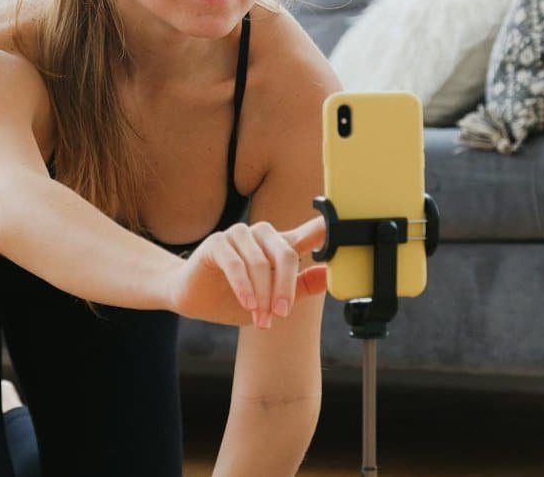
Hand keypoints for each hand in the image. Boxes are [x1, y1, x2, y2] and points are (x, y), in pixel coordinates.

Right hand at [164, 216, 328, 327]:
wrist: (194, 300)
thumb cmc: (234, 297)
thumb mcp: (272, 301)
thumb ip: (300, 288)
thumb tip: (327, 275)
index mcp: (280, 245)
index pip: (310, 231)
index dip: (327, 227)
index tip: (348, 224)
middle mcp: (262, 234)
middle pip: (286, 253)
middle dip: (285, 287)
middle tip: (281, 314)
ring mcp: (238, 235)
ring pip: (260, 262)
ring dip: (261, 295)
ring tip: (259, 319)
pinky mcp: (217, 242)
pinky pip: (235, 263)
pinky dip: (243, 287)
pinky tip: (246, 304)